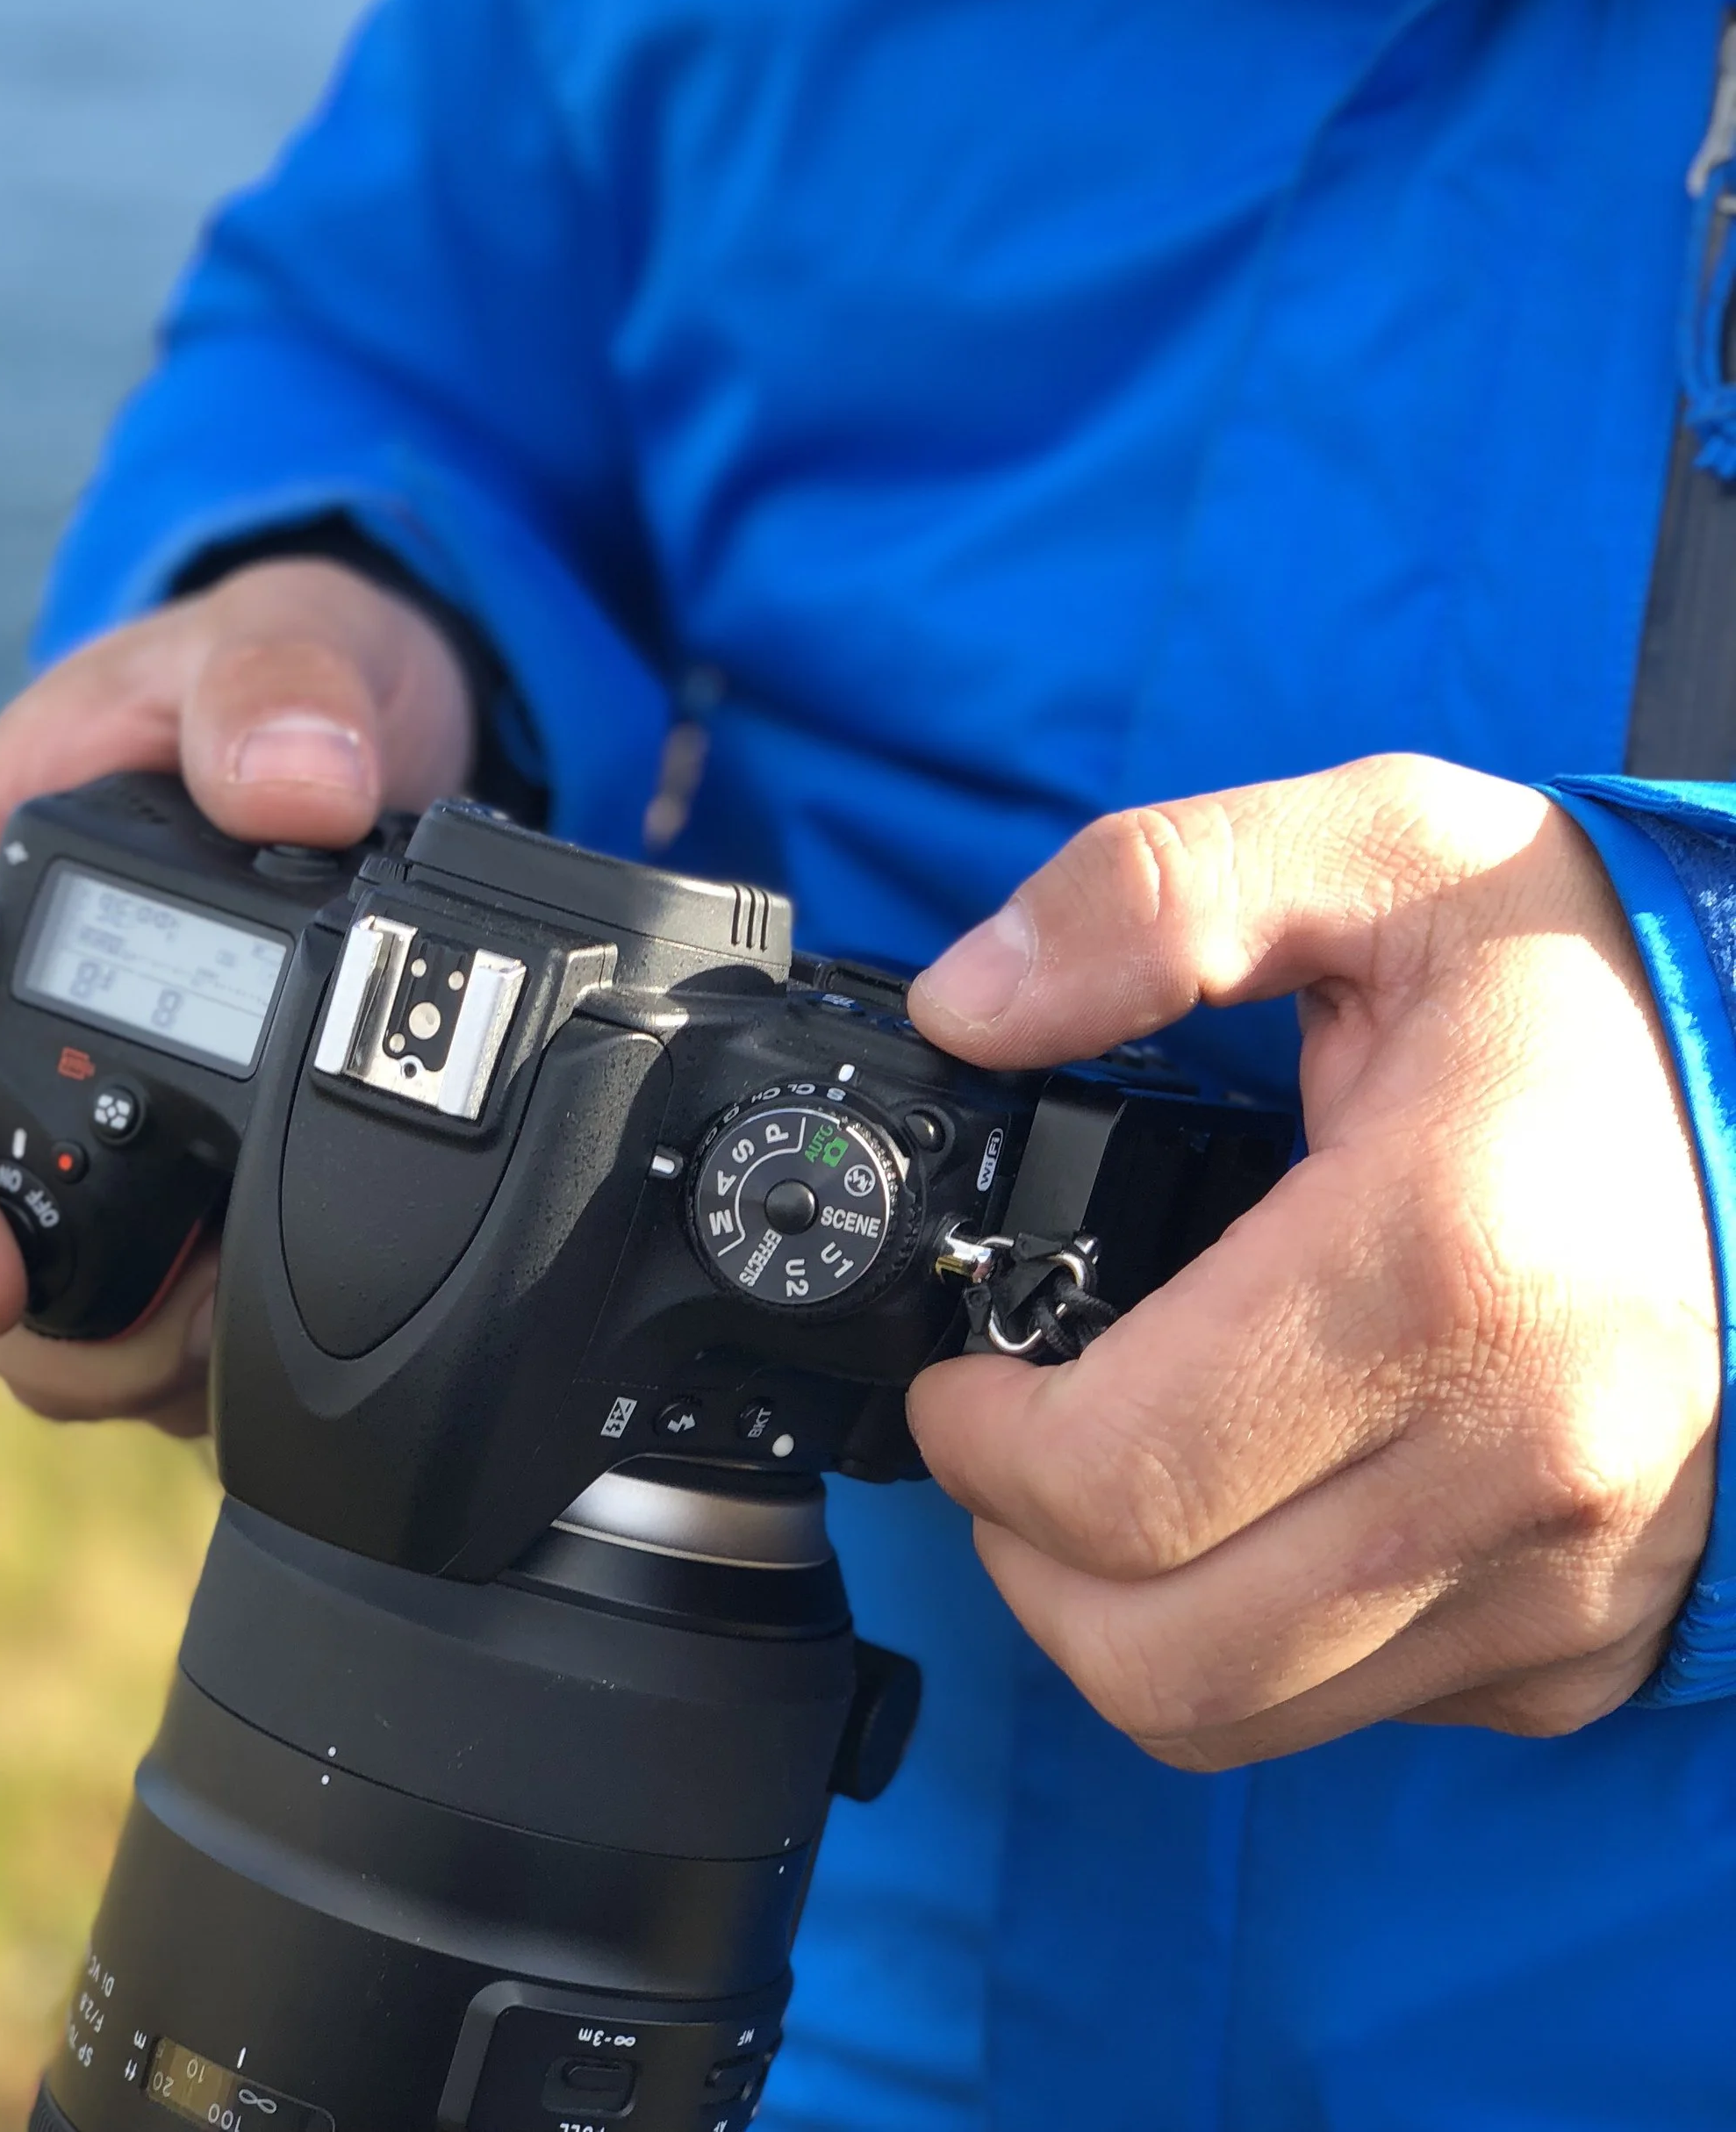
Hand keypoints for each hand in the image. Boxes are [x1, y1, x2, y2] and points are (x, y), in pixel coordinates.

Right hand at [0, 558, 473, 1431]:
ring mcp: (58, 1089)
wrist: (359, 716)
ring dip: (106, 1348)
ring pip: (21, 1275)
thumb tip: (301, 785)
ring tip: (225, 1348)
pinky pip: (128, 1277)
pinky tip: (260, 1347)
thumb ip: (275, 696)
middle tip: (165, 1348)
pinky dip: (183, 1338)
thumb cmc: (268, 677)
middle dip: (19, 1321)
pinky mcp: (154, 1147)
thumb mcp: (274, 649)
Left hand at [904, 754, 1720, 1766]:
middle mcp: (1524, 1455)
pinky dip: (1274, 1637)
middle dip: (1024, 1555)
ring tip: (1108, 1476)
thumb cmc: (1589, 969)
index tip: (958, 1382)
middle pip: (1161, 1653)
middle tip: (1009, 1440)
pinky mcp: (1600, 1631)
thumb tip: (967, 1003)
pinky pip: (1377, 1710)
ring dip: (1123, 1621)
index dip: (979, 1446)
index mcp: (1439, 1264)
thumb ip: (1152, 899)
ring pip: (1250, 1714)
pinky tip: (1268, 1499)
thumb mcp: (1378, 844)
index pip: (1120, 1479)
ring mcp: (1574, 1568)